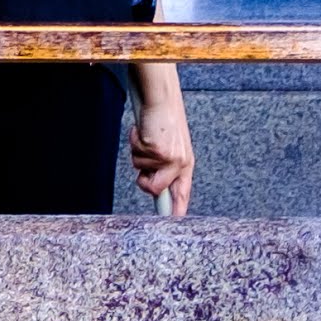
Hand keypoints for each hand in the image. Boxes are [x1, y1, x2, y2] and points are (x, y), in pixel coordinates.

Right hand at [128, 62, 193, 217]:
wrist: (162, 98)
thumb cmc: (164, 119)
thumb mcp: (169, 146)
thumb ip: (165, 168)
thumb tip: (156, 189)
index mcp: (185, 163)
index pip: (182, 193)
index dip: (175, 210)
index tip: (172, 222)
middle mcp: (180, 163)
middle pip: (155, 189)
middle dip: (143, 179)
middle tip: (144, 161)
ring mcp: (169, 157)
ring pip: (140, 170)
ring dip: (138, 153)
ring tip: (147, 137)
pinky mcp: (157, 150)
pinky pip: (136, 155)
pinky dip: (134, 141)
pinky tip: (143, 131)